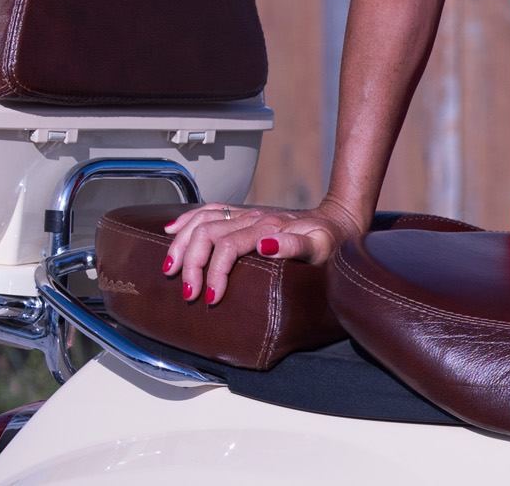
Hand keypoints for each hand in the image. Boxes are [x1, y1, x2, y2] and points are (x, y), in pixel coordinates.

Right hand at [160, 198, 365, 305]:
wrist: (338, 222)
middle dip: (191, 264)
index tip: (212, 298)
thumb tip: (266, 244)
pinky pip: (209, 211)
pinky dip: (187, 219)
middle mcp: (252, 217)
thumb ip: (296, 245)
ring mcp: (246, 214)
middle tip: (189, 292)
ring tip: (171, 269)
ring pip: (201, 221)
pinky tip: (173, 230)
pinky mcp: (243, 215)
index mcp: (267, 227)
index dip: (214, 273)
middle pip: (206, 233)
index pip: (227, 247)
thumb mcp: (321, 246)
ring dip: (182, 244)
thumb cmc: (330, 240)